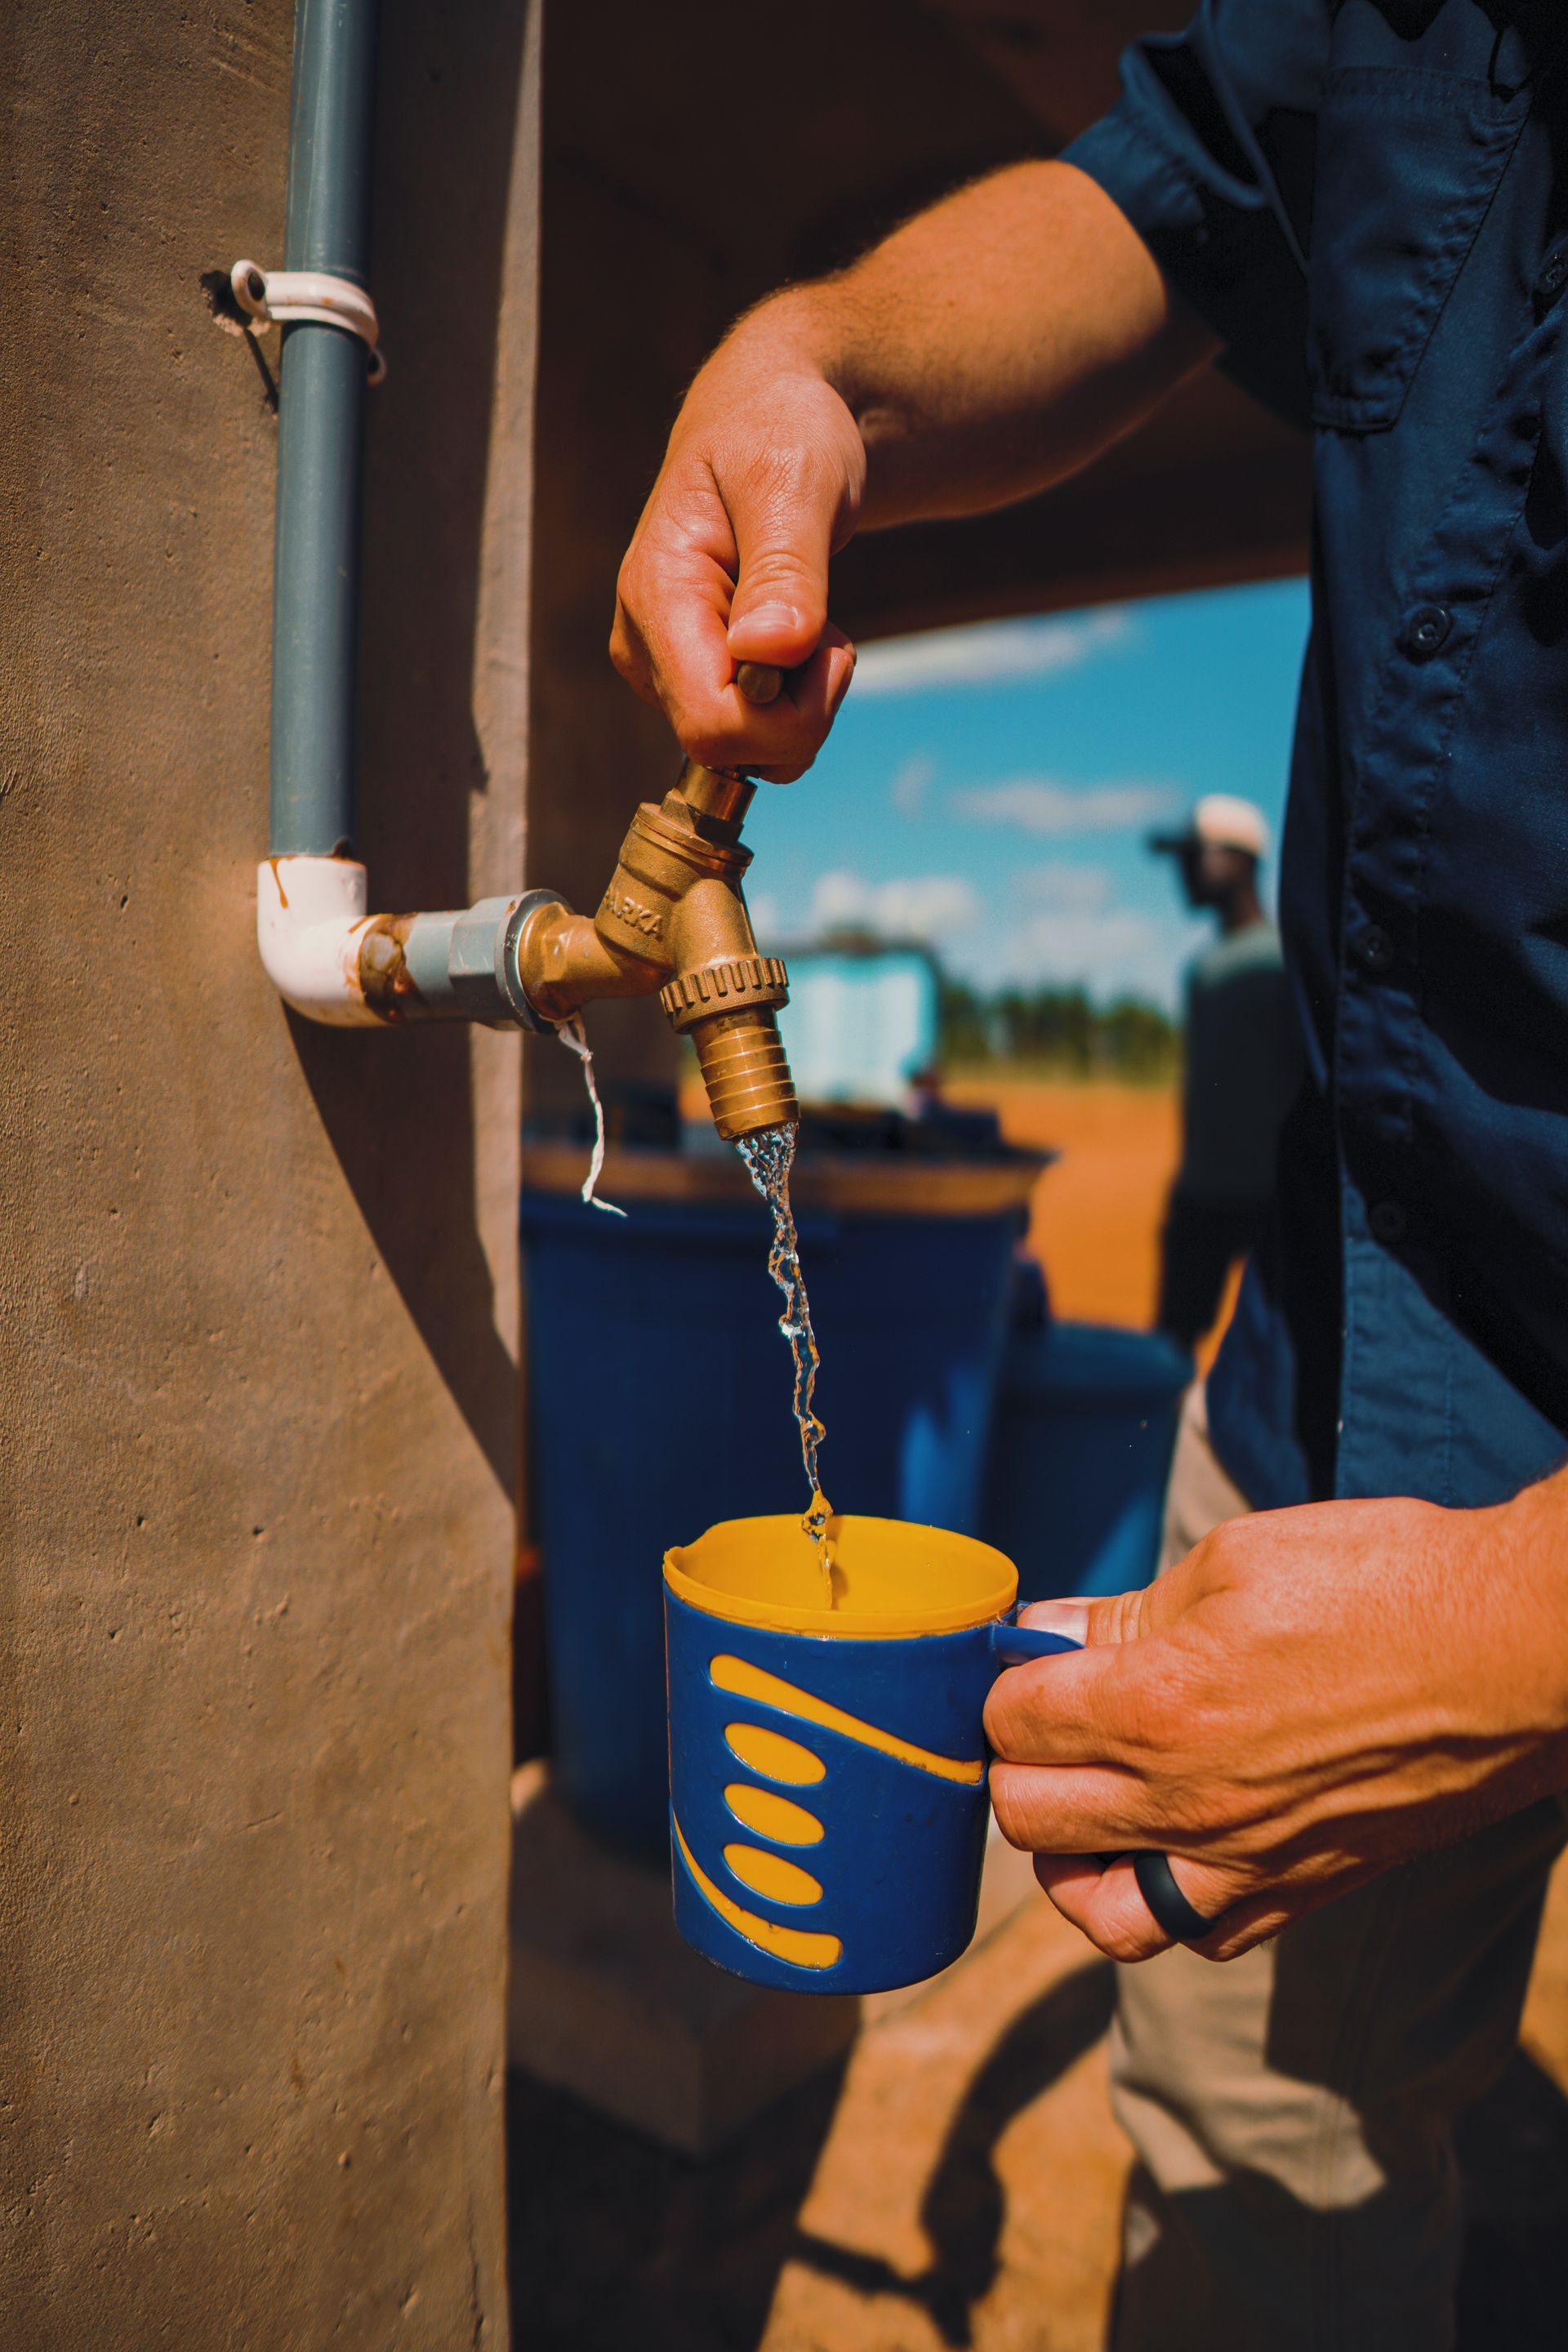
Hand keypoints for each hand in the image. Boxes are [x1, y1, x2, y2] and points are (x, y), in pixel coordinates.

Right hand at [611, 333, 862, 780]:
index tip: (828, 644)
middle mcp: (643, 643)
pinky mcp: (688, 675)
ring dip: (801, 705)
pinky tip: (793, 637)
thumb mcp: (795, 482)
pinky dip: (791, 700)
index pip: (713, 725)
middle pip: (727, 748)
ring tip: (810, 620)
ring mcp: (661, 665)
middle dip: (800, 711)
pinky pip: (750, 733)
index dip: (787, 717)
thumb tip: (767, 653)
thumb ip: (785, 570)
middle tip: (827, 630)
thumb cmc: (783, 430)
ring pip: (743, 749)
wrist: (772, 412)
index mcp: (655, 596)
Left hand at [985, 1471, 1567, 1961]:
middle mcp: (1187, 1804)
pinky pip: (1194, 1935)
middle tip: (1047, 1720)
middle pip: (1025, 1817)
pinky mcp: (1303, 1889)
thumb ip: (1126, 1613)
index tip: (1029, 1657)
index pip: (1010, 1721)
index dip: (1005, 1680)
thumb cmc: (1381, 1582)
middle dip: (1016, 1761)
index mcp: (1155, 1708)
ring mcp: (1245, 1861)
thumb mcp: (1233, 1560)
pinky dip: (1156, 1902)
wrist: (1512, 1648)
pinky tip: (1163, 1848)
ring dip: (1066, 1859)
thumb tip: (1045, 1635)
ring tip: (1084, 1803)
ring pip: (1094, 1910)